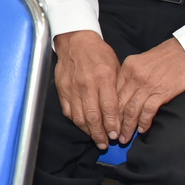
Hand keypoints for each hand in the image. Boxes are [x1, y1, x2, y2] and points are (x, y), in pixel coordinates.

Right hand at [53, 30, 121, 149]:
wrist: (75, 41)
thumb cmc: (99, 54)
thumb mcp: (115, 66)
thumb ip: (117, 89)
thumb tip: (122, 111)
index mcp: (103, 77)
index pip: (108, 107)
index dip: (112, 124)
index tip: (115, 135)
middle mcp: (87, 84)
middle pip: (93, 116)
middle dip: (100, 134)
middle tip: (105, 144)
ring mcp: (72, 88)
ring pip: (79, 117)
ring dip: (88, 131)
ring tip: (96, 139)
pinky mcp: (62, 90)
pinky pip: (69, 111)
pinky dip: (76, 122)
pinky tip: (84, 127)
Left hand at [115, 38, 184, 142]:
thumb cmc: (165, 57)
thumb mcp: (140, 61)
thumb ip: (129, 76)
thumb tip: (123, 95)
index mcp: (127, 68)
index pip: (112, 93)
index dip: (108, 110)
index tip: (106, 121)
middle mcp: (134, 77)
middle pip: (119, 103)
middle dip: (114, 122)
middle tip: (112, 135)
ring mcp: (147, 85)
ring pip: (131, 110)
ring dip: (127, 126)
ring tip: (124, 138)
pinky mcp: (161, 92)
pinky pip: (148, 110)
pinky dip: (143, 122)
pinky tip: (141, 130)